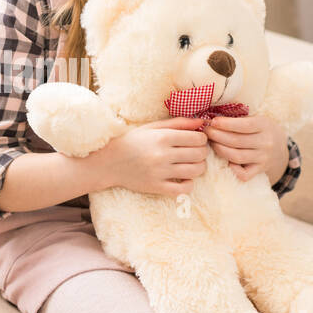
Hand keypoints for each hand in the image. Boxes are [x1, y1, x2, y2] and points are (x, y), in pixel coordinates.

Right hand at [91, 117, 208, 196]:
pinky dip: (189, 184)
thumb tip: (202, 123)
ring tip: (192, 163)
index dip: (202, 138)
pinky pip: (184, 189)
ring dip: (199, 167)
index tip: (197, 140)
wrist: (109, 161)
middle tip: (196, 151)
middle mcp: (162, 155)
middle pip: (199, 154)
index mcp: (162, 137)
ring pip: (195, 171)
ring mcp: (159, 173)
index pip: (197, 138)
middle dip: (202, 152)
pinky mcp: (156, 187)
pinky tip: (184, 178)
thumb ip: (178, 123)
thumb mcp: (152, 127)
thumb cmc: (132, 141)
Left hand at [204, 114, 287, 183]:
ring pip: (237, 157)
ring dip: (220, 150)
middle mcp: (266, 143)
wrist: (279, 147)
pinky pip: (244, 175)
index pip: (244, 125)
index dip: (226, 124)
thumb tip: (213, 120)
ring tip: (211, 143)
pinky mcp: (260, 170)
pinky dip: (233, 170)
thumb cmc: (260, 129)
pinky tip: (225, 161)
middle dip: (217, 136)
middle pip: (237, 141)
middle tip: (206, 131)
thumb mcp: (255, 119)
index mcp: (265, 125)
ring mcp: (263, 158)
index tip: (213, 122)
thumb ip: (238, 119)